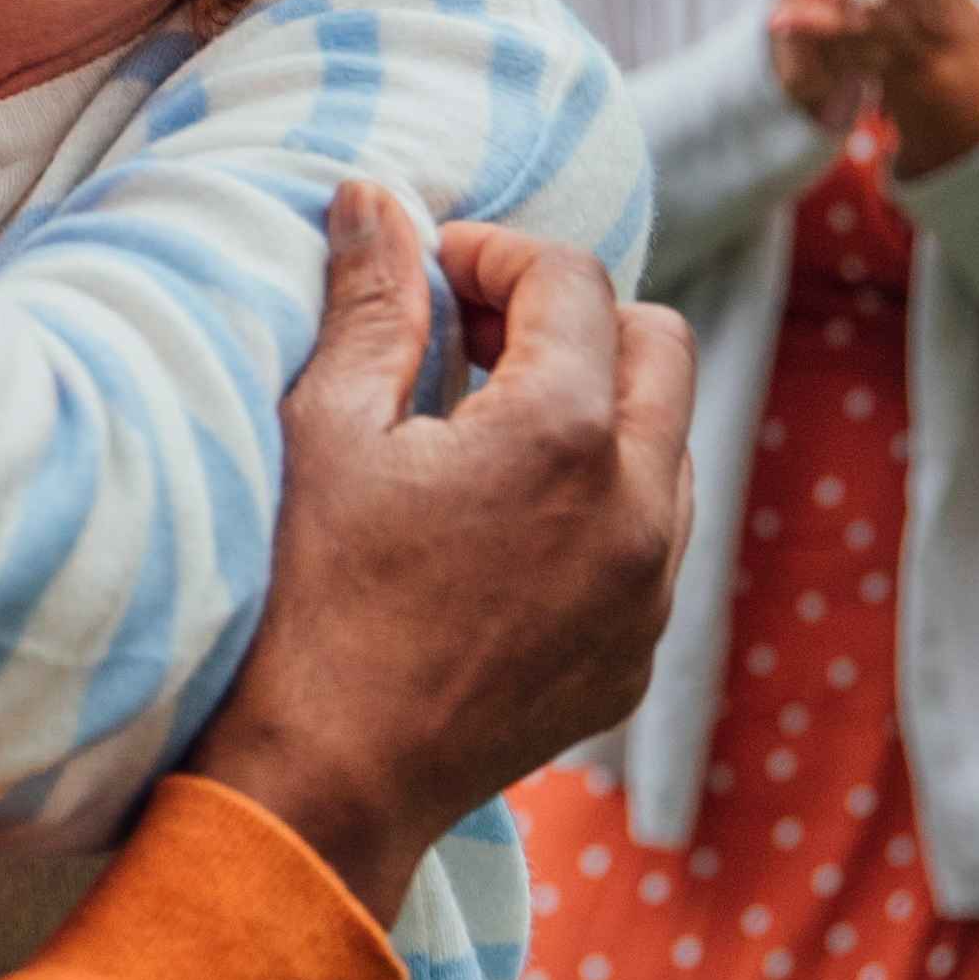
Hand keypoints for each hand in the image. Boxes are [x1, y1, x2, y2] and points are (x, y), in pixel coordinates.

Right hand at [177, 186, 694, 926]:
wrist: (327, 781)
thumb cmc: (307, 598)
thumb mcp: (326, 428)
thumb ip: (372, 302)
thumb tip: (377, 198)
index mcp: (566, 436)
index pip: (574, 279)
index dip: (498, 252)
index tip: (431, 274)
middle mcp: (639, 509)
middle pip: (658, 344)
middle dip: (573, 317)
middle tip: (473, 335)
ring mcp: (651, 591)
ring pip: (671, 442)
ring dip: (600, 408)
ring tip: (490, 427)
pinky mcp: (637, 656)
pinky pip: (656, 539)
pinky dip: (603, 500)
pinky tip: (506, 521)